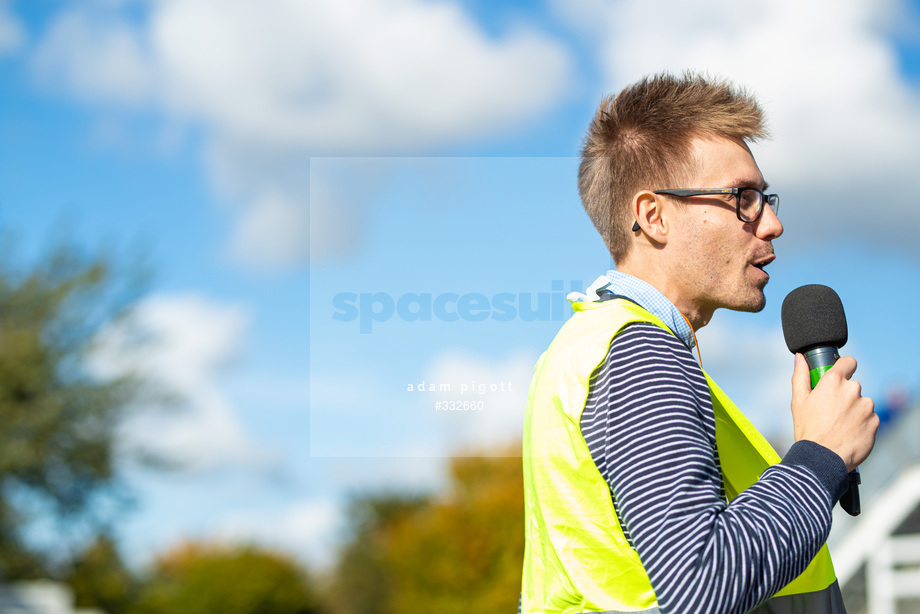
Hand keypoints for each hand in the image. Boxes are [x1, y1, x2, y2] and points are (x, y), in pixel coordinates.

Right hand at [790, 353, 877, 471]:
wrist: (823, 458)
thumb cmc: (808, 430)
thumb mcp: (798, 401)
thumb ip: (800, 376)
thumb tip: (800, 358)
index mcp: (833, 382)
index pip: (849, 362)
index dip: (844, 368)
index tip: (840, 376)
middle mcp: (853, 390)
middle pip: (852, 387)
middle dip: (844, 396)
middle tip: (831, 412)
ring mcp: (866, 406)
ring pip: (861, 403)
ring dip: (854, 410)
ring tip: (840, 426)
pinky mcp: (875, 421)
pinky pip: (869, 418)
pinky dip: (862, 424)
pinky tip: (849, 433)